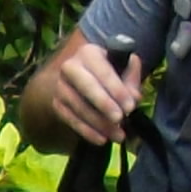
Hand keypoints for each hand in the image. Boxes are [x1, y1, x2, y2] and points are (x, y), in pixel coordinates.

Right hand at [30, 35, 146, 145]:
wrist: (84, 77)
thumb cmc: (109, 72)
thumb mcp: (124, 68)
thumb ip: (132, 78)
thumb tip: (133, 97)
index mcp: (89, 53)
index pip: (103, 71)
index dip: (117, 89)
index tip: (131, 106)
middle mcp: (70, 67)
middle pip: (86, 86)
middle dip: (104, 104)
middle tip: (120, 119)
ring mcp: (61, 86)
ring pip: (78, 106)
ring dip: (99, 123)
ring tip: (117, 134)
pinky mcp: (57, 104)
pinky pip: (71, 120)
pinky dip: (87, 132)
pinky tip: (102, 139)